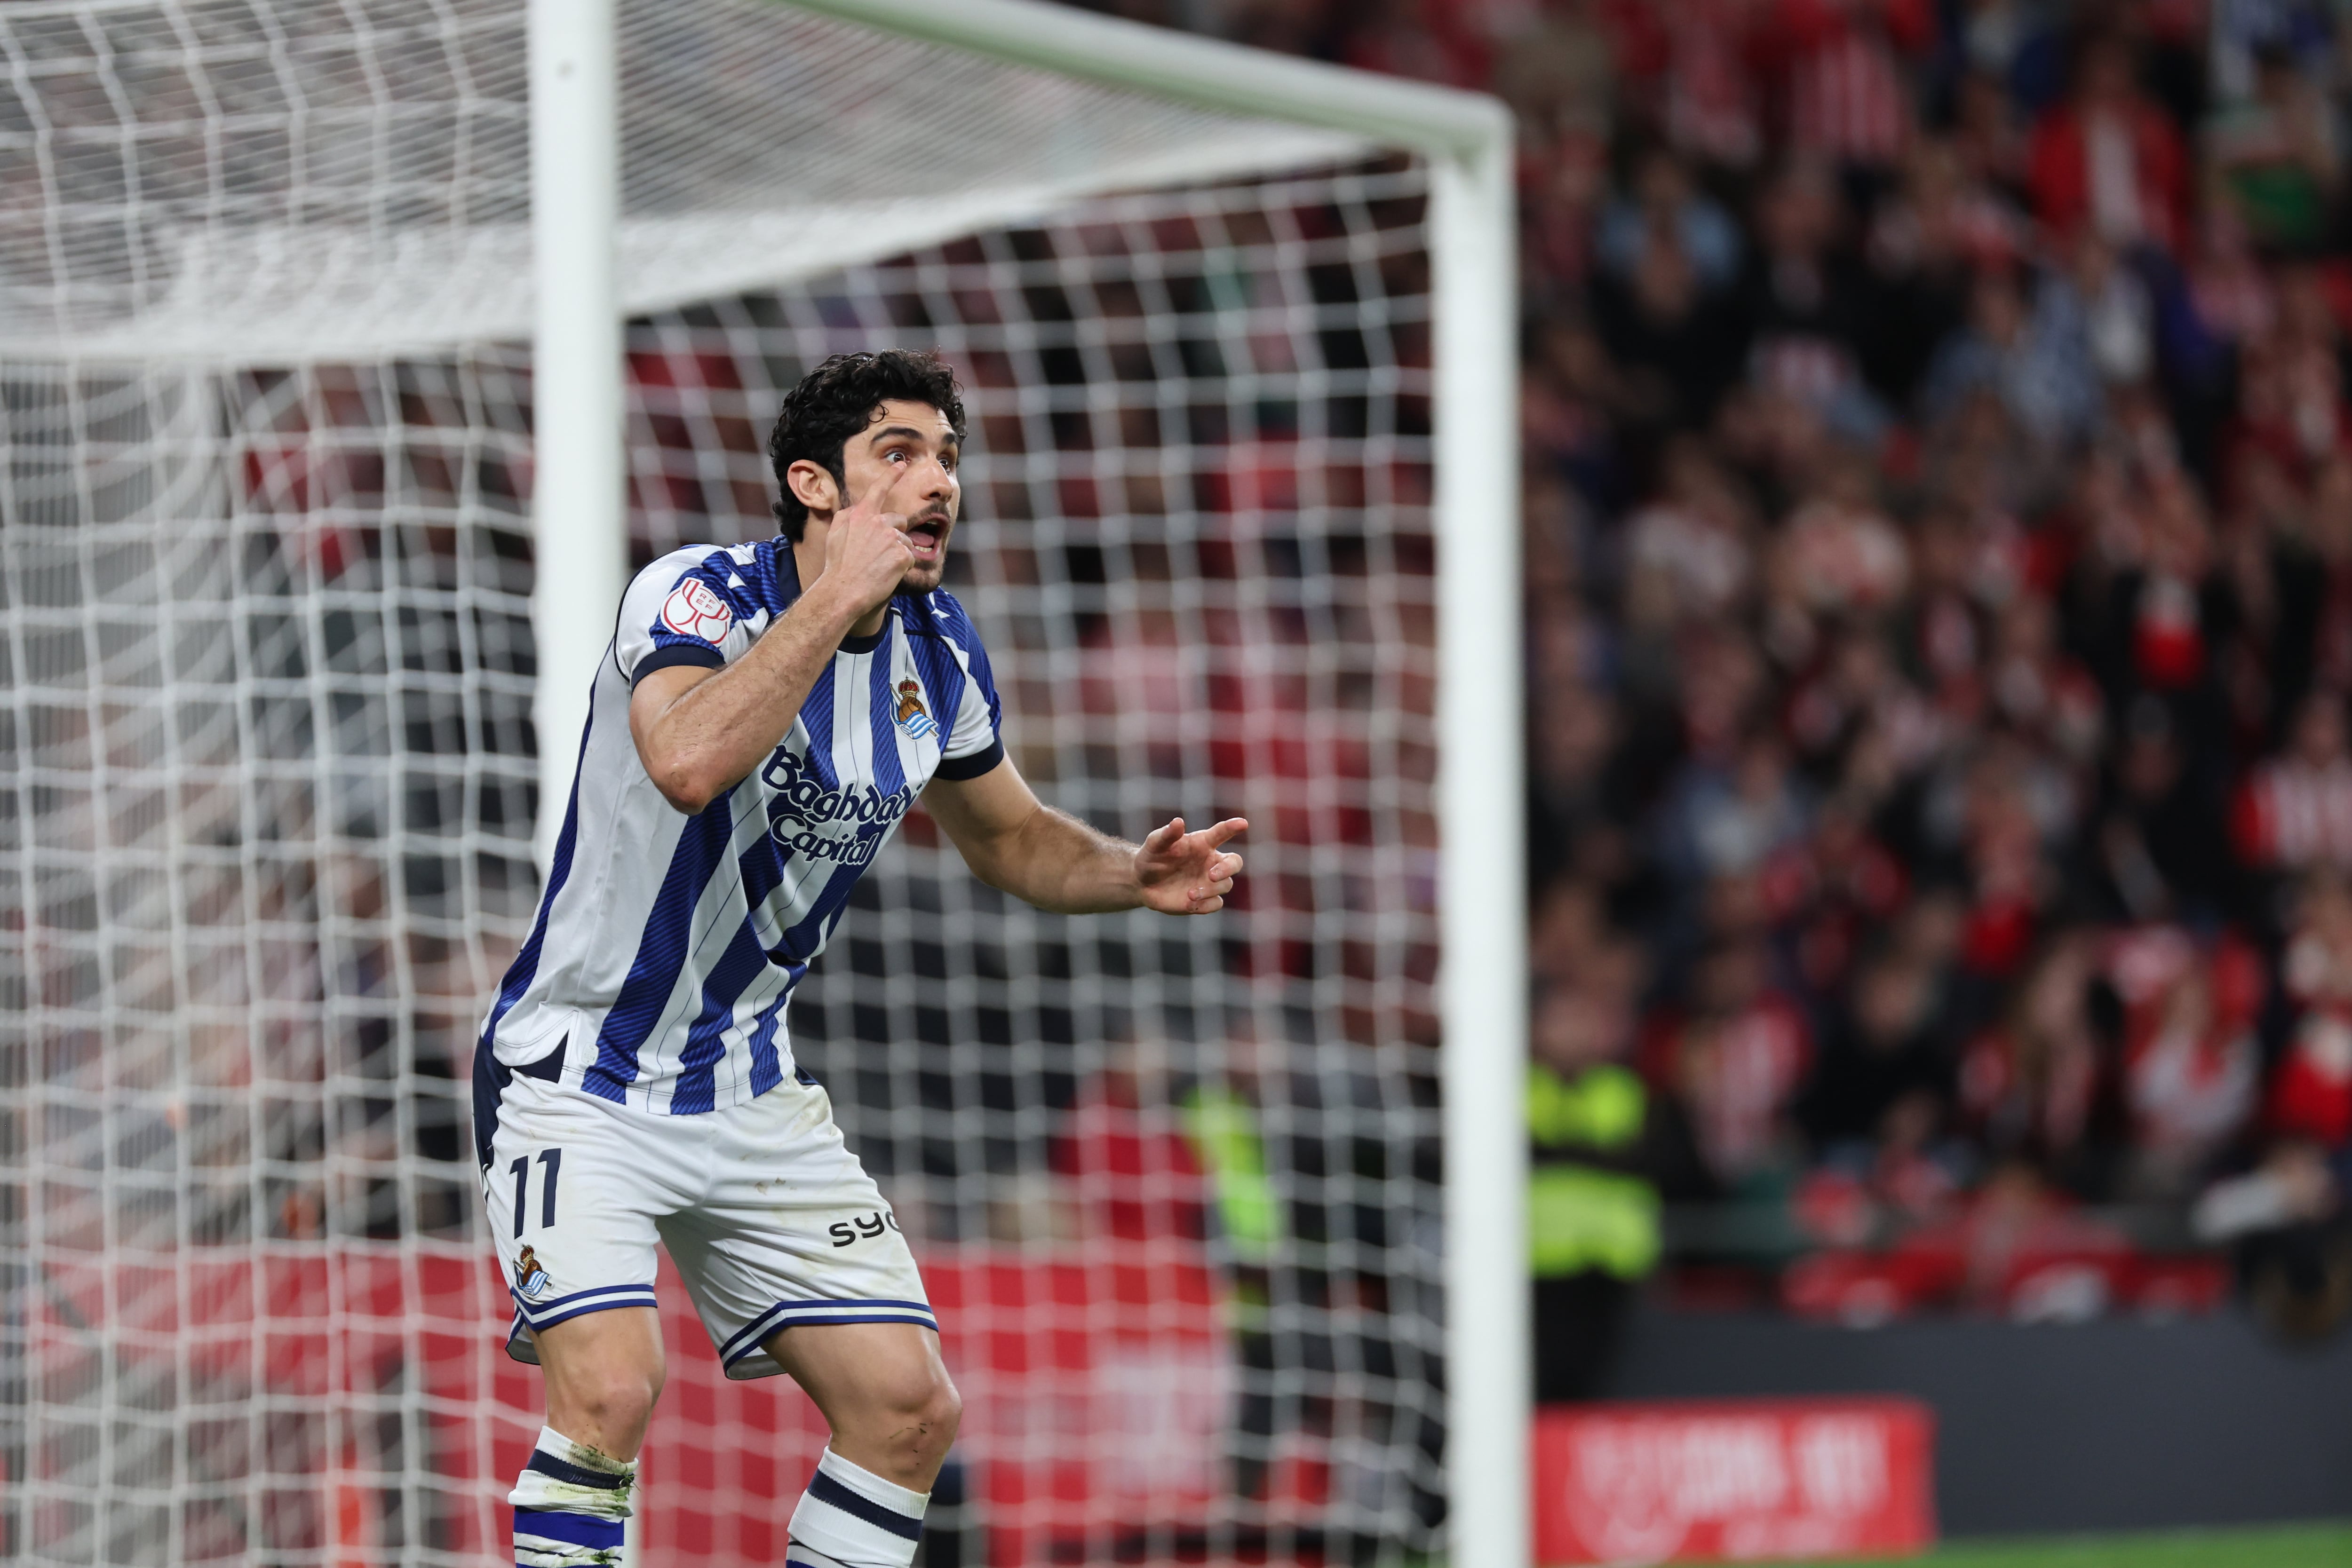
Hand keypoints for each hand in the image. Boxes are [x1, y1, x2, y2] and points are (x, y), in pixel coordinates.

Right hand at [819, 460, 921, 614]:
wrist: (843, 590)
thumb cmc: (837, 565)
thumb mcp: (835, 533)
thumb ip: (848, 516)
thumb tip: (858, 509)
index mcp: (861, 515)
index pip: (878, 490)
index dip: (891, 475)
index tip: (901, 465)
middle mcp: (879, 522)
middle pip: (899, 521)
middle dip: (894, 534)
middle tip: (878, 553)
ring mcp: (893, 538)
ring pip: (905, 541)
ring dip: (897, 552)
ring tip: (879, 566)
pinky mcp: (903, 555)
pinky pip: (910, 557)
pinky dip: (902, 566)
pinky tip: (886, 573)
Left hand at [1134, 816, 1245, 913]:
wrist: (1143, 882)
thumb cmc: (1152, 857)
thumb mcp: (1155, 843)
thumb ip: (1167, 834)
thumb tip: (1178, 822)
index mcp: (1202, 843)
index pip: (1221, 833)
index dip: (1232, 827)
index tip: (1242, 823)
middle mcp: (1211, 861)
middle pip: (1234, 862)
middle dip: (1228, 869)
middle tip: (1212, 875)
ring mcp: (1209, 881)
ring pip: (1226, 885)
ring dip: (1211, 890)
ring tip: (1190, 893)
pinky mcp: (1205, 899)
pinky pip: (1216, 903)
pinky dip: (1207, 904)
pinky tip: (1190, 903)